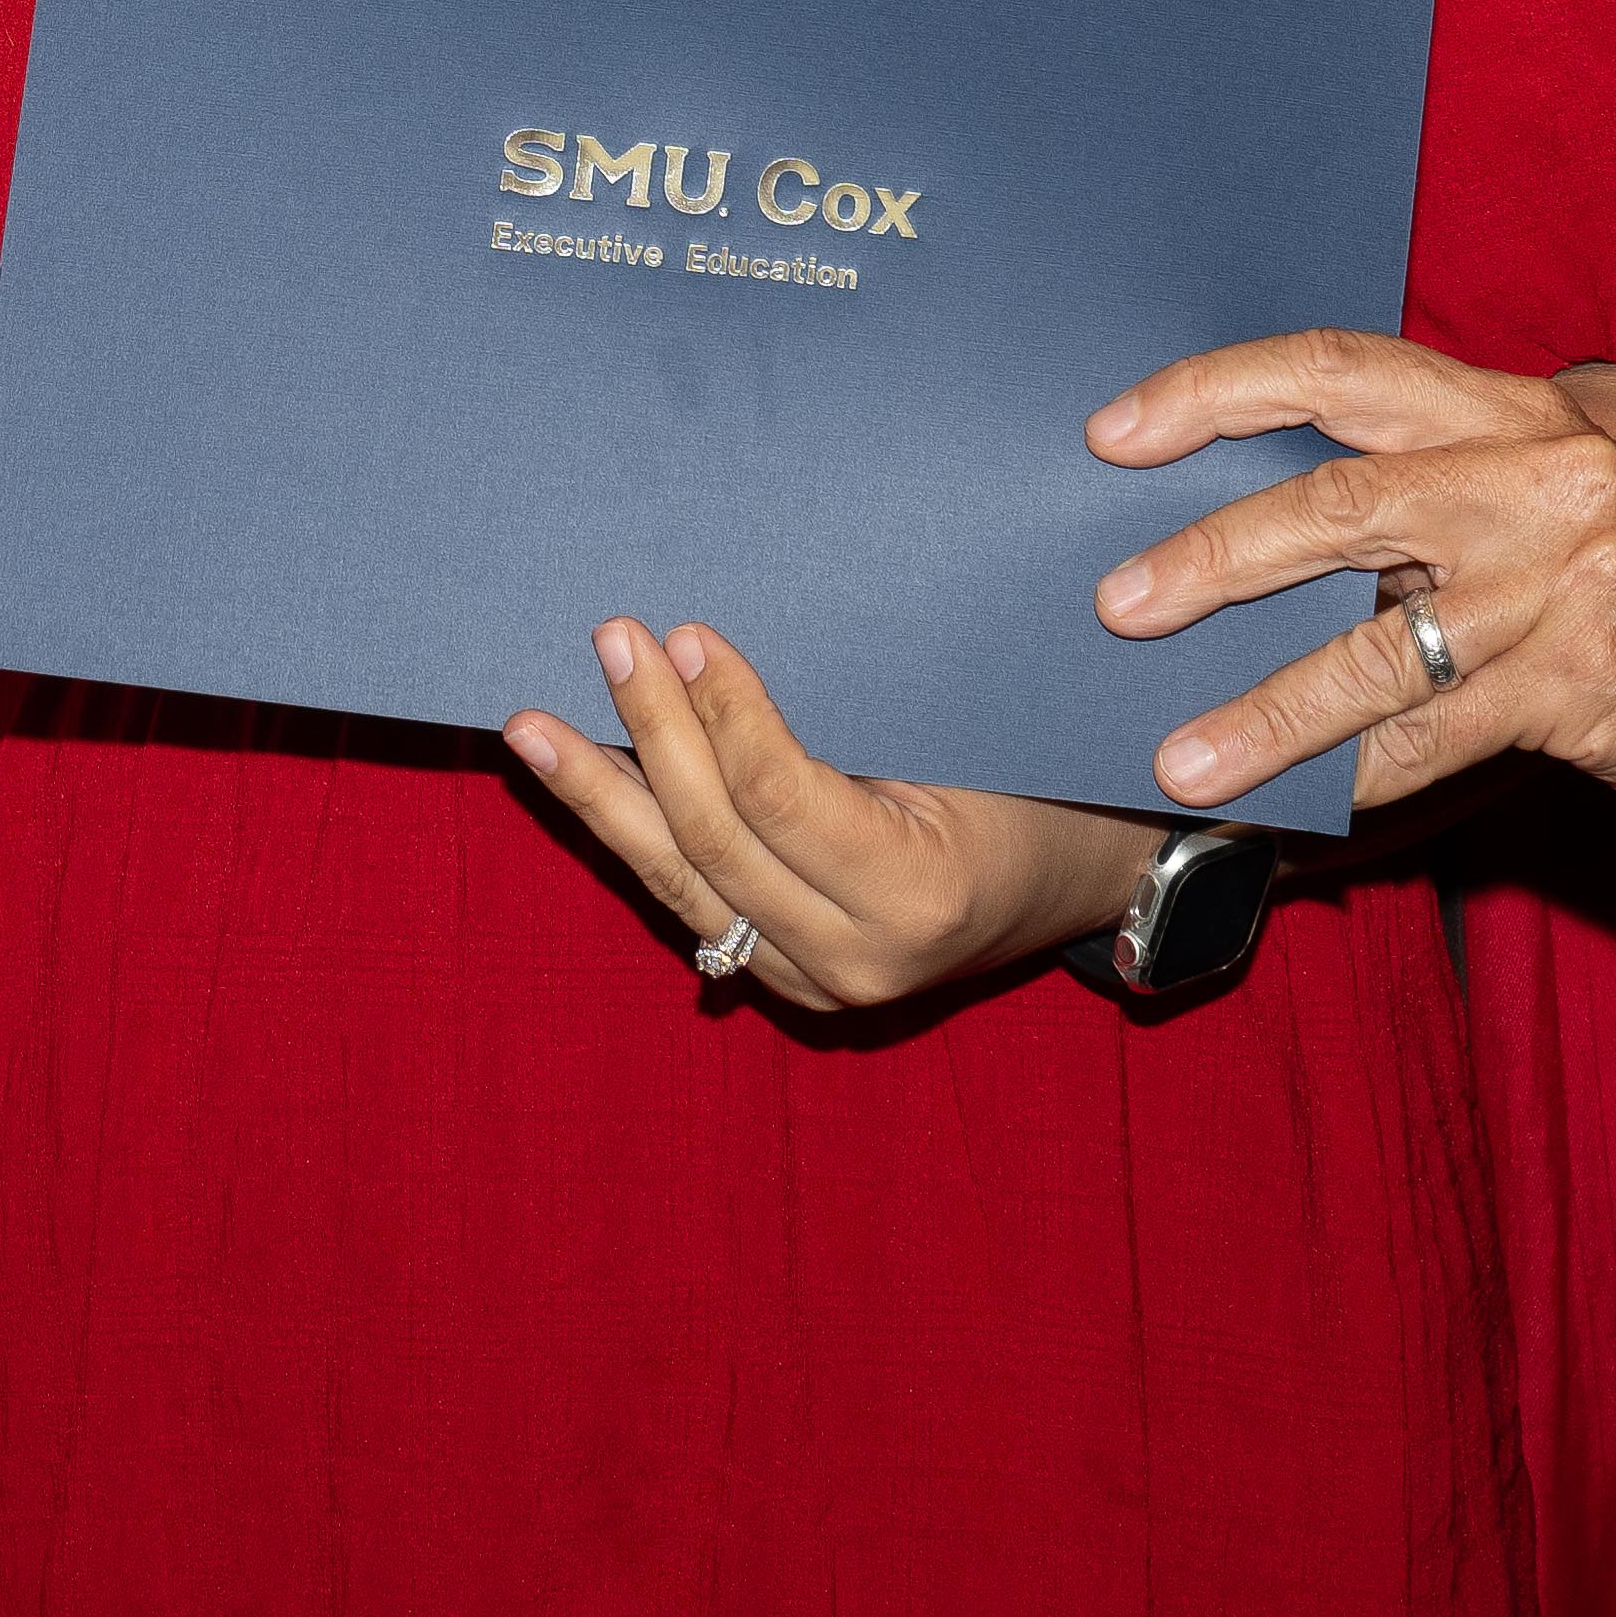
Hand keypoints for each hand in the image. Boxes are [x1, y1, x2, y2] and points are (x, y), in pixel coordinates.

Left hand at [502, 621, 1163, 1012]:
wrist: (1085, 883)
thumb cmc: (1046, 781)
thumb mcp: (979, 737)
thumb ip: (866, 713)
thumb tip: (723, 639)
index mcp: (918, 898)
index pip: (783, 800)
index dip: (722, 714)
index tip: (680, 632)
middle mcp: (857, 961)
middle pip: (715, 843)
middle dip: (646, 737)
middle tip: (606, 639)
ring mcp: (814, 984)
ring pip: (682, 884)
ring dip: (601, 798)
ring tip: (530, 729)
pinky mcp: (785, 981)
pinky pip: (693, 901)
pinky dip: (635, 835)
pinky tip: (581, 780)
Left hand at [1090, 331, 1615, 822]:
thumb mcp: (1533, 503)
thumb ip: (1414, 495)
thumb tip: (1228, 527)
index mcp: (1512, 410)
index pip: (1339, 370)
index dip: (1216, 392)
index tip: (1115, 434)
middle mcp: (1541, 479)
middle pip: (1339, 503)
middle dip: (1212, 557)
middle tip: (1119, 603)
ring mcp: (1566, 584)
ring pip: (1373, 650)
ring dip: (1262, 710)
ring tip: (1176, 756)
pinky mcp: (1581, 687)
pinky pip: (1433, 739)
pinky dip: (1354, 776)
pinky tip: (1293, 805)